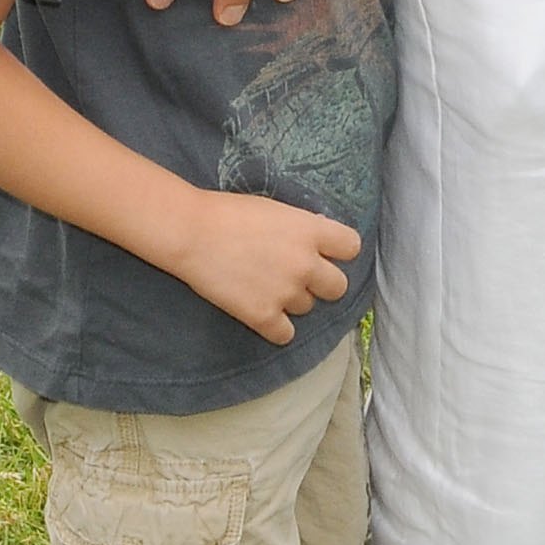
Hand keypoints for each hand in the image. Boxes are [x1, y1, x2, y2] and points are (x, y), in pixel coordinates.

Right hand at [174, 190, 360, 341]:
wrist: (192, 232)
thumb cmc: (229, 212)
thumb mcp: (277, 210)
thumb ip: (303, 228)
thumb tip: (319, 240)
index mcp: (311, 231)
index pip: (352, 248)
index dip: (338, 251)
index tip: (324, 253)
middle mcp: (306, 264)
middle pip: (338, 287)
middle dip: (321, 283)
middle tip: (298, 276)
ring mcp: (286, 293)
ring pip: (307, 308)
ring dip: (292, 301)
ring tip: (266, 287)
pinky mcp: (263, 316)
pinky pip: (285, 334)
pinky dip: (276, 327)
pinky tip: (262, 313)